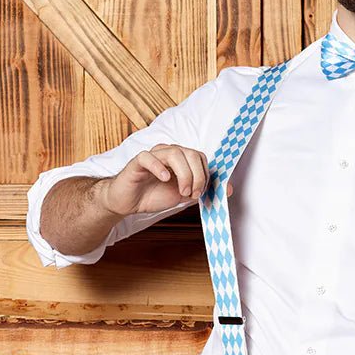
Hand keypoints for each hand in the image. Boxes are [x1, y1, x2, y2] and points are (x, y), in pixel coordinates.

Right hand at [100, 144, 232, 215]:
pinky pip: (149, 157)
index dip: (205, 175)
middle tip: (193, 193)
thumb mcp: (182, 195)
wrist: (127, 201)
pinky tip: (165, 179)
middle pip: (190, 153)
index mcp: (180, 159)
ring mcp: (153, 155)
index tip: (202, 193)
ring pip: (174, 153)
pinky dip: (159, 167)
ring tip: (182, 191)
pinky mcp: (137, 162)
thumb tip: (227, 190)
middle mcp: (168, 153)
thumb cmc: (153, 195)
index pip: (200, 157)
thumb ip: (202, 190)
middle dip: (197, 176)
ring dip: (184, 174)